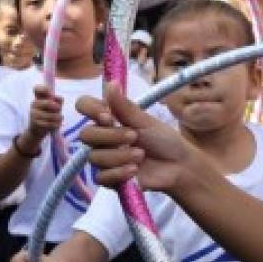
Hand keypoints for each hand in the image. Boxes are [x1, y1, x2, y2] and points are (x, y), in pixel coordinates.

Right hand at [24, 84, 63, 145]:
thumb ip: (58, 100)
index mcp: (39, 97)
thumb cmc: (49, 115)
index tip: (51, 94)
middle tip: (59, 110)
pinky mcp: (35, 123)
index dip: (45, 89)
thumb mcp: (56, 106)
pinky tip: (56, 125)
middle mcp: (34, 103)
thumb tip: (57, 98)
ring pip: (51, 115)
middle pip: (49, 102)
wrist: (37, 130)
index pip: (37, 89)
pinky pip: (50, 124)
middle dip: (57, 107)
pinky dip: (56, 125)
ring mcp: (33, 113)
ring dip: (59, 118)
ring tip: (60, 119)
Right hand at [76, 83, 194, 191]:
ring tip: (140, 155)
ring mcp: (104, 158)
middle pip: (86, 135)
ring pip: (94, 157)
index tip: (108, 116)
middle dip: (111, 136)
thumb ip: (125, 107)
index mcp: (109, 118)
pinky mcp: (109, 178)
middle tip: (134, 137)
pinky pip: (101, 176)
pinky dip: (118, 173)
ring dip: (119, 156)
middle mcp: (102, 137)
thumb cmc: (163, 140)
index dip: (90, 110)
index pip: (84, 106)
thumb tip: (110, 83)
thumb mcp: (146, 121)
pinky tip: (134, 170)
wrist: (178, 166)